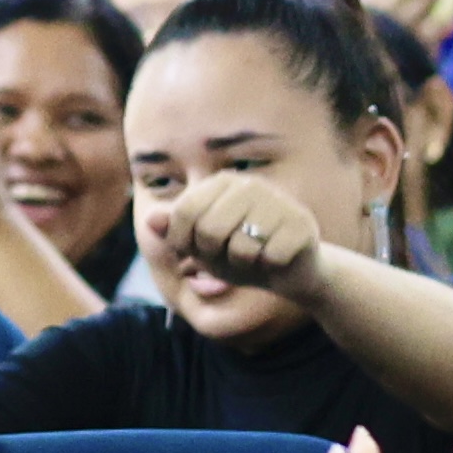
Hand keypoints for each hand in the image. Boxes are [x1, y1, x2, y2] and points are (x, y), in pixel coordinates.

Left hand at [161, 170, 334, 308]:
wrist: (289, 270)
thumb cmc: (238, 255)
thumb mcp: (200, 246)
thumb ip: (175, 231)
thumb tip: (150, 220)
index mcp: (221, 183)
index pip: (184, 212)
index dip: (183, 243)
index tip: (195, 251)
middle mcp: (250, 184)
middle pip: (209, 231)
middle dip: (214, 256)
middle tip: (230, 255)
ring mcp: (279, 201)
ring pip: (241, 248)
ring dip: (243, 264)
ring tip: (254, 257)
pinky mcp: (301, 224)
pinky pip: (271, 257)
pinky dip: (269, 267)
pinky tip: (275, 260)